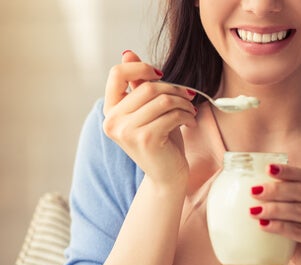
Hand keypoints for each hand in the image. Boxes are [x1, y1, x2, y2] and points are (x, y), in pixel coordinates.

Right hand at [102, 50, 197, 186]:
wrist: (167, 175)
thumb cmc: (161, 141)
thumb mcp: (148, 110)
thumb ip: (137, 85)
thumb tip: (127, 53)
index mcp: (110, 110)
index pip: (117, 74)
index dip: (141, 68)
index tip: (160, 74)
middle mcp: (112, 121)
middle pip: (147, 87)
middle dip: (174, 89)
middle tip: (188, 97)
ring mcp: (127, 131)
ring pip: (162, 100)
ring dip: (183, 103)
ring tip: (190, 111)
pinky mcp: (145, 139)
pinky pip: (171, 114)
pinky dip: (186, 115)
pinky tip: (190, 122)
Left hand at [250, 164, 300, 264]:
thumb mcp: (295, 217)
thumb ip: (283, 202)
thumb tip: (250, 189)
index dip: (286, 171)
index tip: (267, 168)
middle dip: (276, 189)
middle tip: (253, 191)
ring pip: (299, 210)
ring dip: (274, 209)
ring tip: (253, 211)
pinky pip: (298, 231)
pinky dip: (278, 227)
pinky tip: (263, 225)